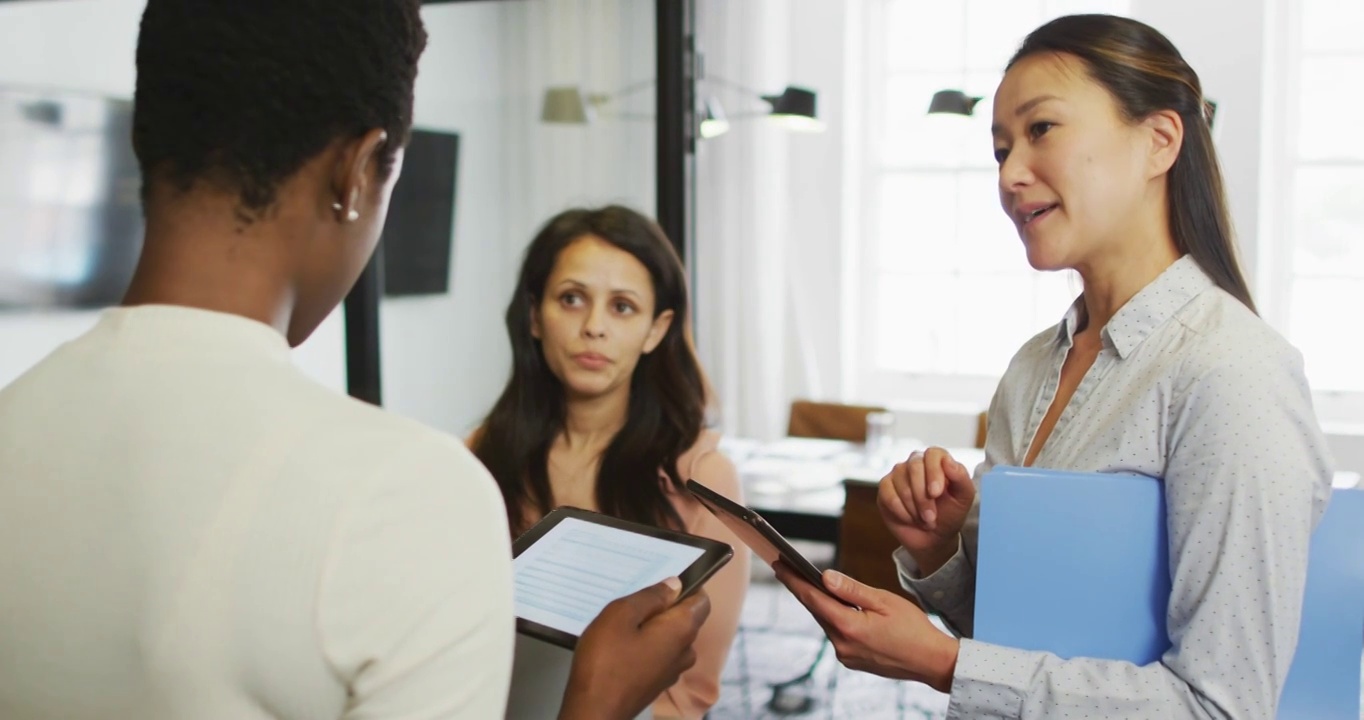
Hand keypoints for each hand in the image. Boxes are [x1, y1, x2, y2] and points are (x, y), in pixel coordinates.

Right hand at [558, 578, 710, 719]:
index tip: (663, 582)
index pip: (702, 600)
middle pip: (685, 618)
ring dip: (653, 627)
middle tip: (633, 602)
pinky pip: (659, 655)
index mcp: (682, 629)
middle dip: (665, 606)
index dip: (687, 586)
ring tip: (623, 624)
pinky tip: (621, 646)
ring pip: (670, 638)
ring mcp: (672, 671)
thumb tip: (674, 585)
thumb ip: (651, 596)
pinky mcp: (657, 683)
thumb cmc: (605, 661)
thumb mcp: (621, 614)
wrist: (593, 710)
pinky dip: (646, 645)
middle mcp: (684, 651)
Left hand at [773, 562, 957, 692]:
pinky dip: (834, 619)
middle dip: (802, 589)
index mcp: (849, 627)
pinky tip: (835, 607)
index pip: (812, 599)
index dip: (793, 580)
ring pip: (826, 623)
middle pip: (816, 611)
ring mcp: (846, 655)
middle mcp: (842, 645)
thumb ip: (851, 589)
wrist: (932, 662)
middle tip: (787, 568)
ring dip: (820, 605)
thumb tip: (824, 576)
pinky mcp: (852, 661)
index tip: (779, 565)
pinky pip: (837, 634)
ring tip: (809, 584)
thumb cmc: (913, 628)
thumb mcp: (884, 601)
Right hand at [877, 446, 974, 574]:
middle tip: (931, 516)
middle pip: (914, 467)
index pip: (933, 454)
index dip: (934, 472)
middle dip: (923, 497)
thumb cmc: (950, 514)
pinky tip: (909, 518)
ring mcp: (898, 474)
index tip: (936, 493)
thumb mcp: (963, 498)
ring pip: (901, 484)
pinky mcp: (885, 488)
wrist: (934, 537)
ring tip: (924, 520)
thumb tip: (948, 461)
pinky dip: (901, 512)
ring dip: (914, 508)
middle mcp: (916, 463)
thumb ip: (961, 477)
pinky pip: (889, 495)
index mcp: (937, 461)